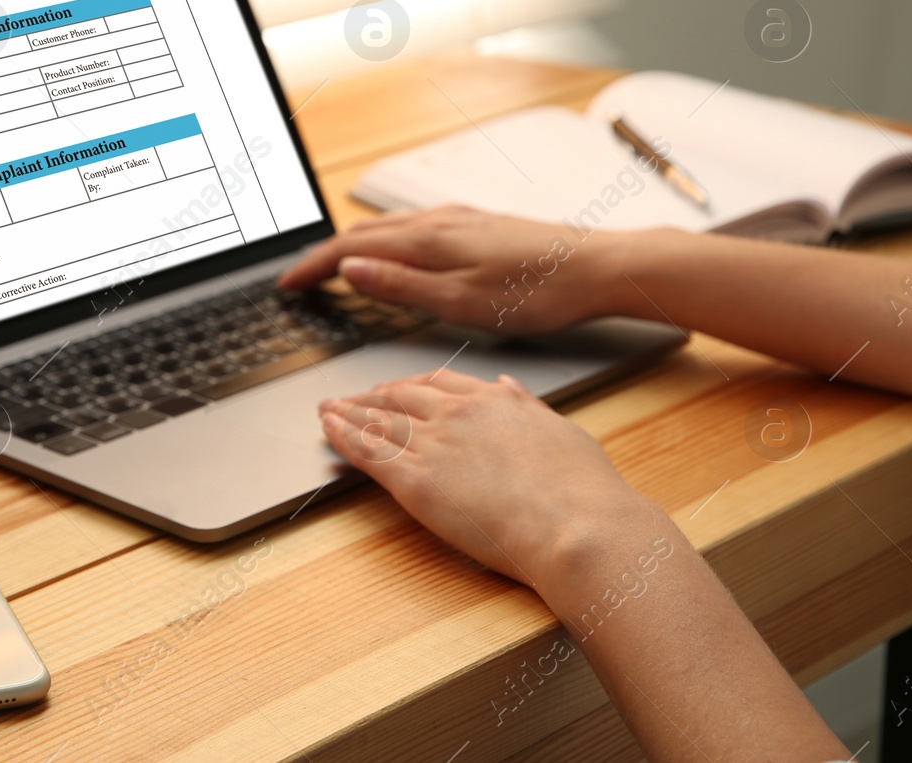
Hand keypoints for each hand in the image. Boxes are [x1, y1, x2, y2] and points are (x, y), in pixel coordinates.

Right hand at [281, 206, 621, 333]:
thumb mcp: (464, 301)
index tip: (287, 284)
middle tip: (299, 278)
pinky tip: (393, 255)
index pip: (351, 249)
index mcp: (429, 240)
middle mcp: (439, 221)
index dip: (313, 267)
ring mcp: (459, 219)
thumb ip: (403, 287)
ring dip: (353, 246)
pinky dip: (385, 243)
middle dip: (324, 254)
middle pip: (364, 233)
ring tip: (333, 267)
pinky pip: (413, 229)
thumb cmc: (538, 291)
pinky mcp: (477, 225)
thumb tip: (351, 271)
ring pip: (389, 228)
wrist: (599, 266)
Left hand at [318, 369, 652, 591]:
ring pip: (379, 419)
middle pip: (401, 395)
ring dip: (348, 412)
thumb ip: (528, 407)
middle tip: (352, 399)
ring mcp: (434, 445)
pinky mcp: (416, 482)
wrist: (577, 527)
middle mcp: (459, 414)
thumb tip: (508, 386)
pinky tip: (329, 430)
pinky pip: (368, 452)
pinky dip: (343, 437)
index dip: (412, 386)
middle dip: (372, 396)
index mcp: (495, 401)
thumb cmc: (584, 493)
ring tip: (327, 410)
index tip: (398, 389)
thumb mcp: (561, 432)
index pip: (440, 384)